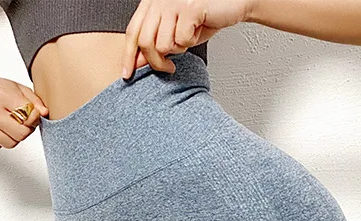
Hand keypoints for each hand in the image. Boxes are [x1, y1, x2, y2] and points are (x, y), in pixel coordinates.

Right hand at [0, 66, 48, 148]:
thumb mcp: (11, 86)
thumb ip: (31, 99)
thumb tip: (45, 113)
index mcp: (0, 95)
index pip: (28, 119)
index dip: (32, 120)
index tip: (29, 115)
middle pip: (20, 135)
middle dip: (24, 131)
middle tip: (19, 123)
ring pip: (9, 144)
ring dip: (12, 136)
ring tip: (5, 124)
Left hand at [121, 0, 248, 77]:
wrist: (233, 4)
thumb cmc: (204, 17)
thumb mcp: (175, 32)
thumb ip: (155, 43)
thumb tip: (137, 62)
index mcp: (152, 2)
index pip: (132, 31)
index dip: (128, 55)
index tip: (127, 73)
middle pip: (145, 41)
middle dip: (156, 62)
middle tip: (168, 68)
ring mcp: (173, 2)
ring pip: (163, 44)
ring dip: (178, 50)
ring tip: (188, 39)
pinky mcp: (188, 7)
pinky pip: (181, 40)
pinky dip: (191, 42)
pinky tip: (197, 31)